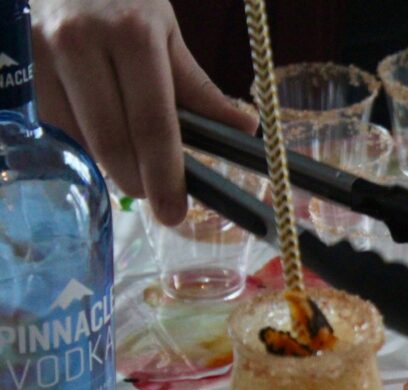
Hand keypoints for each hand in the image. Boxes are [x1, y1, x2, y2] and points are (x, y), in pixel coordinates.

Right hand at [31, 0, 257, 224]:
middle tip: (156, 196)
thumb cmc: (120, 2)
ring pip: (81, 141)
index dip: (165, 175)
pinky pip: (56, 128)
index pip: (153, 124)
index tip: (175, 211)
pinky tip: (98, 130)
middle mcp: (81, 43)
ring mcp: (41, 56)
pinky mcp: (17, 70)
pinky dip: (84, 144)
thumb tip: (245, 129)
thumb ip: (199, 88)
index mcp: (132, 35)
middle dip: (139, 181)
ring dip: (110, 164)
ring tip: (130, 156)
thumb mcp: (165, 32)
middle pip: (113, 142)